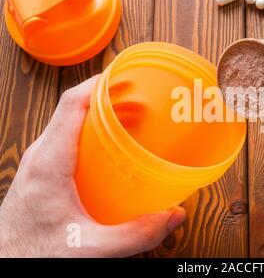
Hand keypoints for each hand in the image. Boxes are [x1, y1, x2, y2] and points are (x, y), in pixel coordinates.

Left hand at [0, 76, 185, 257]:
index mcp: (49, 162)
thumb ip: (135, 234)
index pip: (72, 104)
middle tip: (140, 99)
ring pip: (69, 122)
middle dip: (108, 97)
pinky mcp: (42, 172)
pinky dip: (91, 131)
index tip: (126, 76)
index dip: (99, 84)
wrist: (5, 264)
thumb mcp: (89, 248)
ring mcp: (39, 162)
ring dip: (100, 113)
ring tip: (131, 116)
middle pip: (73, 108)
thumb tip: (173, 215)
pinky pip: (67, 137)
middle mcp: (41, 155)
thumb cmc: (32, 254)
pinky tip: (110, 146)